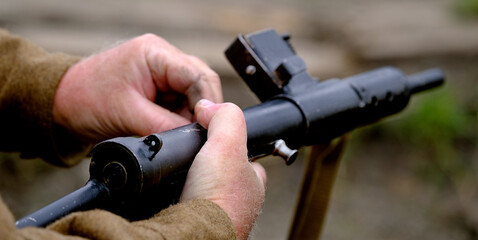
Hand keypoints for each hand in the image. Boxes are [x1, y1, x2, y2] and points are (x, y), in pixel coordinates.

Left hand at [53, 34, 221, 141]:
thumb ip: (164, 126)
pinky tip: (176, 131)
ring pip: (194, 95)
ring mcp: (163, 73)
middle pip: (201, 84)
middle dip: (201, 111)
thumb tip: (193, 140)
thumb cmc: (85, 100)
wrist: (62, 104)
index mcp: (155, 53)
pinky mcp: (160, 88)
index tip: (205, 128)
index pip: (198, 75)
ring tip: (181, 135)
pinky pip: (182, 103)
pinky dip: (182, 119)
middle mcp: (164, 58)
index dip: (206, 103)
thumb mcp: (127, 114)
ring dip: (191, 117)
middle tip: (196, 135)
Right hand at [181, 100, 266, 239]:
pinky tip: (171, 193)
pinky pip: (187, 203)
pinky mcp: (195, 225)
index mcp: (250, 185)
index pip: (248, 159)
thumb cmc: (218, 203)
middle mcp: (237, 204)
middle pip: (224, 175)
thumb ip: (225, 119)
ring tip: (178, 174)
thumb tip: (209, 106)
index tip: (216, 136)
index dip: (232, 143)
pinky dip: (178, 197)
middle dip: (208, 165)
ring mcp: (216, 215)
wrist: (192, 236)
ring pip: (205, 190)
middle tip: (191, 159)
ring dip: (192, 182)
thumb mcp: (227, 145)